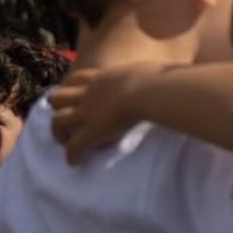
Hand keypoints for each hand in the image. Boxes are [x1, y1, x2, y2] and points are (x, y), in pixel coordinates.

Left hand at [49, 63, 164, 164]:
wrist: (148, 90)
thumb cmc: (158, 77)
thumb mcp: (151, 69)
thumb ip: (154, 73)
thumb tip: (175, 70)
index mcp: (102, 78)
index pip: (78, 78)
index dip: (72, 86)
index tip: (74, 93)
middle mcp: (89, 94)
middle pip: (58, 96)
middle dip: (57, 107)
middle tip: (64, 116)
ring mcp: (88, 113)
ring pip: (58, 120)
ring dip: (58, 131)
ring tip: (64, 141)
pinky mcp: (92, 132)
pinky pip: (75, 146)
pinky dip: (72, 155)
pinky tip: (74, 163)